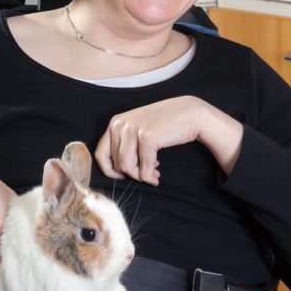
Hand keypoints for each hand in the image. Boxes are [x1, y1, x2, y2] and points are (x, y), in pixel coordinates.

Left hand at [95, 97, 243, 183]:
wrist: (190, 113)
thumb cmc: (164, 124)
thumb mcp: (138, 130)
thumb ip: (124, 144)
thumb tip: (116, 170)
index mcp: (115, 123)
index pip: (100, 154)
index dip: (110, 170)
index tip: (122, 176)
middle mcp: (120, 124)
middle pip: (116, 163)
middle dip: (132, 173)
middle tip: (147, 174)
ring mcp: (132, 129)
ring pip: (127, 167)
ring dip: (141, 176)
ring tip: (153, 175)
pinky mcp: (147, 137)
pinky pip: (143, 168)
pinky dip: (149, 175)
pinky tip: (157, 174)